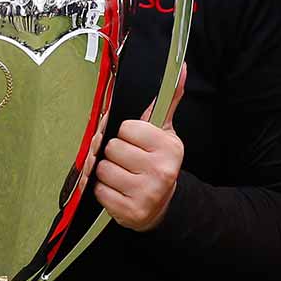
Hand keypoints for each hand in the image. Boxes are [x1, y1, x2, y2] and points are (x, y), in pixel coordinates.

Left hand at [93, 96, 184, 231]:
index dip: (126, 134)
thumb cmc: (157, 162)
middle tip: (127, 160)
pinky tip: (118, 190)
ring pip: (103, 170)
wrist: (162, 203)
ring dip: (107, 173)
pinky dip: (104, 191)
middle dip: (114, 153)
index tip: (135, 142)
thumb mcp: (165, 131)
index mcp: (169, 147)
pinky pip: (100, 191)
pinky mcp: (131, 212)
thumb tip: (180, 68)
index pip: (127, 128)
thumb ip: (168, 99)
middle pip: (112, 148)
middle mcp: (161, 171)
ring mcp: (146, 193)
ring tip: (122, 175)